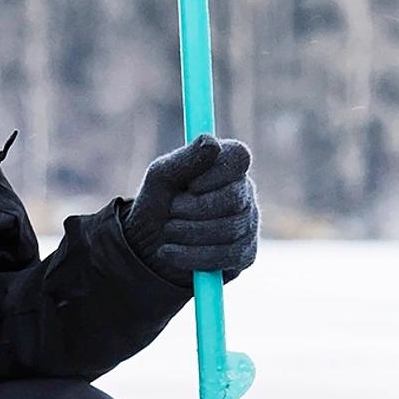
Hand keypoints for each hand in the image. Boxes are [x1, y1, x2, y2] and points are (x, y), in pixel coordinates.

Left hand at [123, 134, 257, 285]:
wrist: (150, 245)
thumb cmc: (159, 203)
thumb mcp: (161, 177)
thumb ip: (185, 159)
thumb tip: (211, 142)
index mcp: (227, 166)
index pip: (239, 157)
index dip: (216, 172)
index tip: (191, 185)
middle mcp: (244, 192)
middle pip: (234, 197)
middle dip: (195, 208)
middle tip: (172, 211)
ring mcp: (249, 224)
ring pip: (230, 229)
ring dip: (189, 233)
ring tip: (169, 232)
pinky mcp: (245, 254)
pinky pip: (226, 256)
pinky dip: (192, 256)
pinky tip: (171, 253)